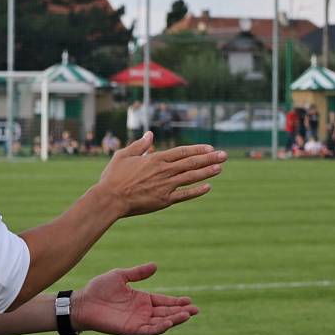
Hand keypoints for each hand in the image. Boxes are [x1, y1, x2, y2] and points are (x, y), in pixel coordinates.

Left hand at [71, 263, 197, 334]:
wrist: (84, 301)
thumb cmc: (99, 288)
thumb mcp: (121, 275)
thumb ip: (138, 273)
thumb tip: (155, 265)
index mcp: (141, 299)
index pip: (163, 301)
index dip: (176, 302)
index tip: (189, 300)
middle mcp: (142, 311)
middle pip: (166, 312)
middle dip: (181, 311)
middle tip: (195, 309)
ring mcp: (137, 321)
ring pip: (161, 322)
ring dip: (174, 320)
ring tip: (187, 315)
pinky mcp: (130, 329)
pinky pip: (148, 330)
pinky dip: (159, 327)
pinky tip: (169, 323)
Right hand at [95, 131, 225, 217]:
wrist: (110, 198)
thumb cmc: (114, 176)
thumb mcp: (124, 155)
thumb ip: (140, 145)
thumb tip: (150, 135)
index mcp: (156, 159)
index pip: (182, 152)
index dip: (197, 149)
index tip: (210, 148)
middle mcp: (164, 171)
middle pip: (191, 163)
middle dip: (209, 158)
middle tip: (224, 155)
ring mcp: (166, 186)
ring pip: (191, 177)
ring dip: (207, 172)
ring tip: (220, 168)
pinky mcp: (164, 200)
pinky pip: (185, 195)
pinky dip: (197, 191)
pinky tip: (207, 187)